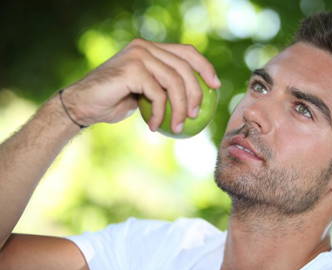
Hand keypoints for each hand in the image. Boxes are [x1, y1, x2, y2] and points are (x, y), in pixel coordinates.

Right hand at [62, 39, 220, 131]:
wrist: (83, 105)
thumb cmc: (115, 102)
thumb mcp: (146, 94)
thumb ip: (165, 87)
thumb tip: (195, 99)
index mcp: (151, 48)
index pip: (187, 52)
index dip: (205, 67)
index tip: (216, 87)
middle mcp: (145, 47)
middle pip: (184, 67)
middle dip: (195, 94)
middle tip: (194, 116)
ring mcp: (138, 55)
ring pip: (174, 81)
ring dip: (179, 109)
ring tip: (178, 127)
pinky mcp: (132, 68)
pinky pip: (158, 94)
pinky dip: (160, 114)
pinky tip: (155, 127)